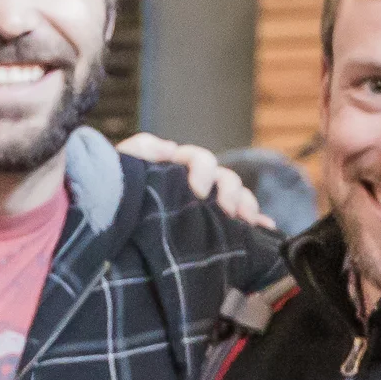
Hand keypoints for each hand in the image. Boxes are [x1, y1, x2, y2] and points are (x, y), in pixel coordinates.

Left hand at [119, 133, 274, 231]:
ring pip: (238, 196)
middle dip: (230, 191)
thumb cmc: (118, 197)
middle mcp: (197, 182)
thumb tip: (169, 148)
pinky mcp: (216, 224)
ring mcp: (209, 204)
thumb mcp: (123, 171)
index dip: (202, 169)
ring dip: (246, 205)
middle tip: (227, 211)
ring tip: (246, 221)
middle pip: (225, 177)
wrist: (114, 231)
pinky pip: (242, 219)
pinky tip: (266, 229)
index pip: (199, 159)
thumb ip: (140, 150)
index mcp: (178, 167)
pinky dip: (257, 222)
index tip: (198, 191)